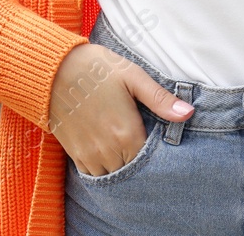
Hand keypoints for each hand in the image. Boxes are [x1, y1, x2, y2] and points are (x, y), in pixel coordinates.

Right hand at [47, 42, 194, 175]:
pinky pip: (93, 174)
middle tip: (147, 146)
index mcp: (126, 133)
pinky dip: (105, 168)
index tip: (163, 145)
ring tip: (130, 149)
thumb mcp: (134, 77)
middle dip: (141, 162)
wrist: (53, 70)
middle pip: (133, 170)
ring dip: (123, 166)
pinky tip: (112, 153)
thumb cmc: (98, 69)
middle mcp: (108, 150)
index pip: (150, 160)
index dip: (158, 155)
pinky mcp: (74, 153)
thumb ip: (161, 100)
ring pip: (113, 175)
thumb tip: (189, 113)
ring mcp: (89, 154)